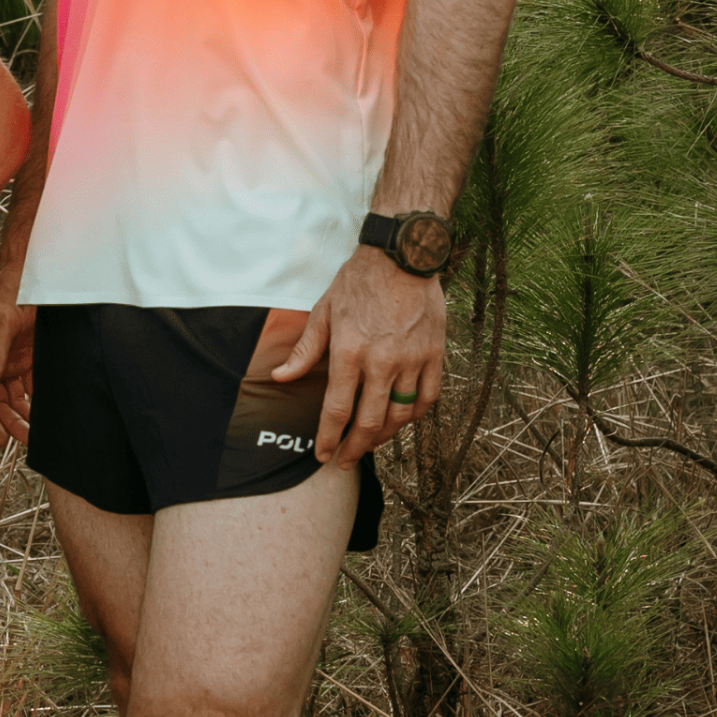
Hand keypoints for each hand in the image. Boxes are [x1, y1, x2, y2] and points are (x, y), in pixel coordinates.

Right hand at [0, 260, 33, 448]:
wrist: (35, 271)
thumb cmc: (11, 289)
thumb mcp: (2, 320)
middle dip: (7, 423)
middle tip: (25, 440)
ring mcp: (7, 361)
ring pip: (10, 399)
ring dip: (21, 416)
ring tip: (36, 433)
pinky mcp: (26, 359)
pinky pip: (27, 387)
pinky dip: (33, 401)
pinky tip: (43, 413)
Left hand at [272, 245, 444, 468]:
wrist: (402, 256)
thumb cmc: (358, 281)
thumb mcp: (324, 311)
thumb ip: (305, 350)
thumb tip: (282, 377)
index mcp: (349, 352)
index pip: (336, 409)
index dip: (328, 438)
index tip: (322, 455)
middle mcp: (381, 362)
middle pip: (369, 422)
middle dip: (354, 448)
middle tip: (344, 461)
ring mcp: (411, 360)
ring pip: (399, 415)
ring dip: (384, 436)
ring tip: (370, 444)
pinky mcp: (433, 355)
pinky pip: (426, 398)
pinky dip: (413, 416)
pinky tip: (401, 420)